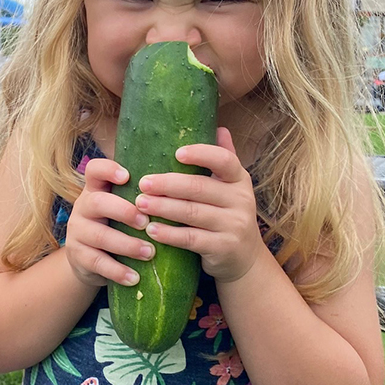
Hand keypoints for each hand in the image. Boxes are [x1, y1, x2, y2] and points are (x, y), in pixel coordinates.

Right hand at [64, 157, 156, 289]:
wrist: (90, 259)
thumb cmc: (118, 226)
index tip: (127, 176)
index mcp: (97, 189)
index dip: (108, 169)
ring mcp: (77, 232)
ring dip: (126, 244)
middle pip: (97, 202)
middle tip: (146, 222)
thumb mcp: (124, 207)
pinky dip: (117, 270)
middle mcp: (84, 206)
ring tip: (150, 253)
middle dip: (123, 211)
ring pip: (99, 235)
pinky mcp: (78, 256)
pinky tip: (134, 277)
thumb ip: (142, 195)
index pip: (95, 170)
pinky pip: (97, 262)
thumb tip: (184, 182)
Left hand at [133, 127, 264, 283]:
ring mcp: (234, 225)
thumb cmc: (227, 215)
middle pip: (200, 187)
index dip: (201, 154)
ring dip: (163, 208)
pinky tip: (151, 230)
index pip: (224, 160)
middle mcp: (241, 200)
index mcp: (239, 179)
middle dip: (168, 184)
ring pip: (193, 213)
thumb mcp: (229, 187)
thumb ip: (222, 160)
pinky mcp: (224, 248)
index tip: (177, 153)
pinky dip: (169, 234)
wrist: (244, 258)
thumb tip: (218, 127)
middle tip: (142, 183)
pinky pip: (192, 239)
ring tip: (140, 203)